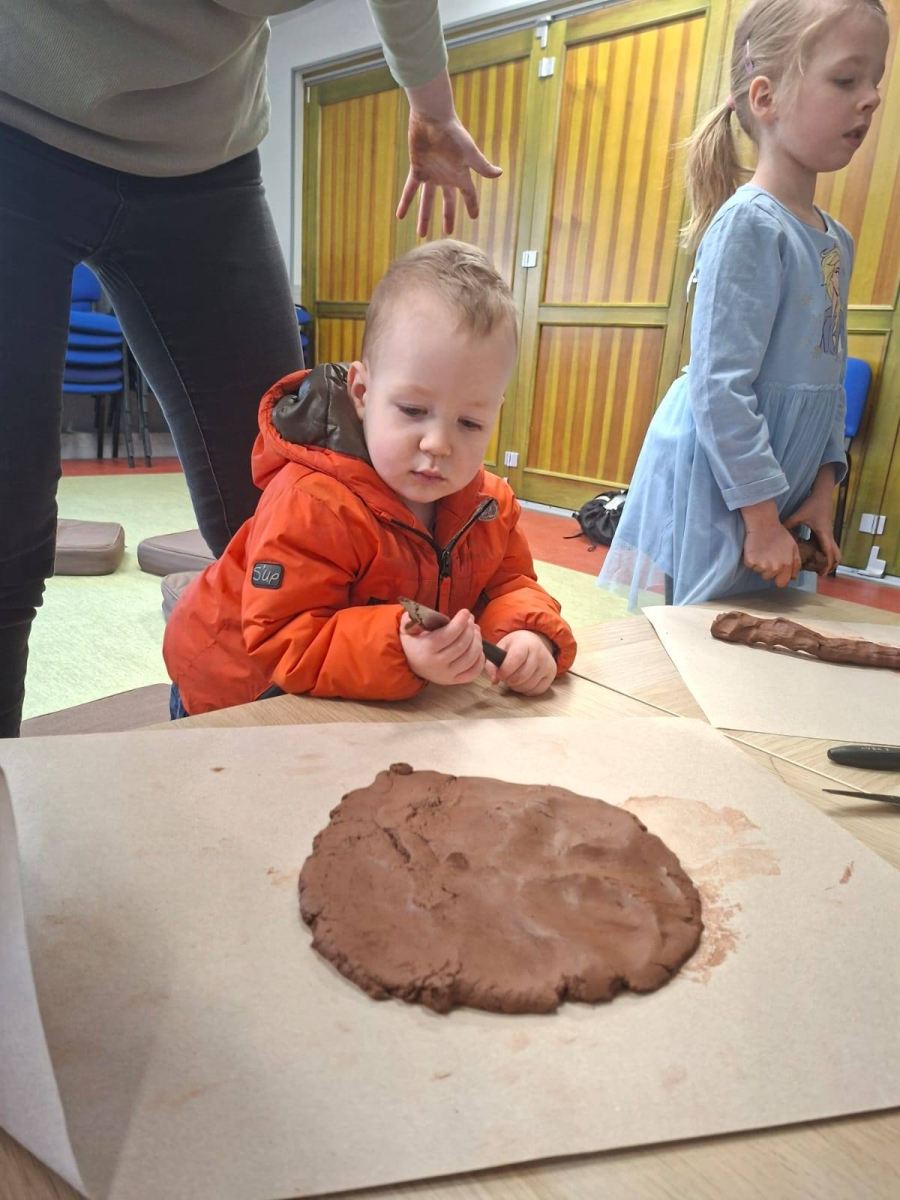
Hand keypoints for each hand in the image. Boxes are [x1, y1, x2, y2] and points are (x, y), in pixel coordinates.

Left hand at [399, 71, 501, 235]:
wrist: (432, 117)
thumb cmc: (453, 133)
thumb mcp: (469, 152)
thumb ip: (482, 166)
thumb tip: (500, 174)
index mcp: (460, 174)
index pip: (469, 194)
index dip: (472, 205)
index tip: (474, 217)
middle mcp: (446, 176)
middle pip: (447, 201)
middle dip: (448, 217)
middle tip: (448, 233)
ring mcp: (431, 174)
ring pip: (428, 201)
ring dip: (425, 217)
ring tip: (420, 235)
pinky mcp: (418, 169)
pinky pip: (410, 190)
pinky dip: (405, 203)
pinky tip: (400, 216)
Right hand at [400, 608, 484, 685]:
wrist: (409, 662)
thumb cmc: (412, 641)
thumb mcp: (408, 627)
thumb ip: (413, 618)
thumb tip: (429, 616)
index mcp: (426, 649)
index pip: (448, 635)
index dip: (460, 622)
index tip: (466, 612)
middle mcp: (436, 665)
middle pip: (461, 645)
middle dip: (470, 629)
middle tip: (471, 620)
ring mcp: (446, 675)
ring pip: (470, 658)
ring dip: (477, 641)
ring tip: (476, 631)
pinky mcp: (454, 681)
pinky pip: (473, 673)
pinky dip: (480, 660)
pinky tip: (478, 648)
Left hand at [485, 630, 556, 696]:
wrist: (534, 642)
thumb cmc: (515, 646)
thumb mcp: (501, 648)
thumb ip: (492, 664)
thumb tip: (494, 681)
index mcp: (525, 642)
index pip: (516, 658)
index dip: (505, 670)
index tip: (500, 674)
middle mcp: (539, 652)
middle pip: (522, 676)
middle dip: (509, 680)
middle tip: (506, 677)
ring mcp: (547, 664)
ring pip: (528, 685)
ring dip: (517, 686)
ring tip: (514, 678)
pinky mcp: (551, 674)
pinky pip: (537, 690)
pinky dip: (527, 690)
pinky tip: (523, 682)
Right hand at [742, 522, 800, 586]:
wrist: (764, 524)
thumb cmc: (779, 534)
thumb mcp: (794, 547)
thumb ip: (796, 564)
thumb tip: (794, 578)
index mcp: (786, 565)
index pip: (781, 583)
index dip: (778, 578)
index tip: (776, 572)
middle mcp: (774, 568)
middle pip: (768, 577)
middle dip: (767, 569)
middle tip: (767, 556)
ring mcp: (761, 565)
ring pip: (758, 571)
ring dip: (759, 564)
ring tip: (761, 551)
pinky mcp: (750, 562)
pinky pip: (749, 565)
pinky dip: (750, 560)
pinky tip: (754, 550)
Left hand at [784, 498, 841, 575]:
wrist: (822, 494)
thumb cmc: (812, 504)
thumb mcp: (799, 515)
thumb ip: (789, 524)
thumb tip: (777, 534)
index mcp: (824, 533)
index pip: (829, 552)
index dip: (827, 564)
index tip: (822, 573)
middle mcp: (829, 535)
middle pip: (836, 554)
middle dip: (831, 565)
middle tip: (821, 573)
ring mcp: (828, 533)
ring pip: (834, 550)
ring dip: (829, 559)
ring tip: (819, 568)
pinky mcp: (826, 531)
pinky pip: (827, 545)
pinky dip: (825, 552)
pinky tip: (814, 556)